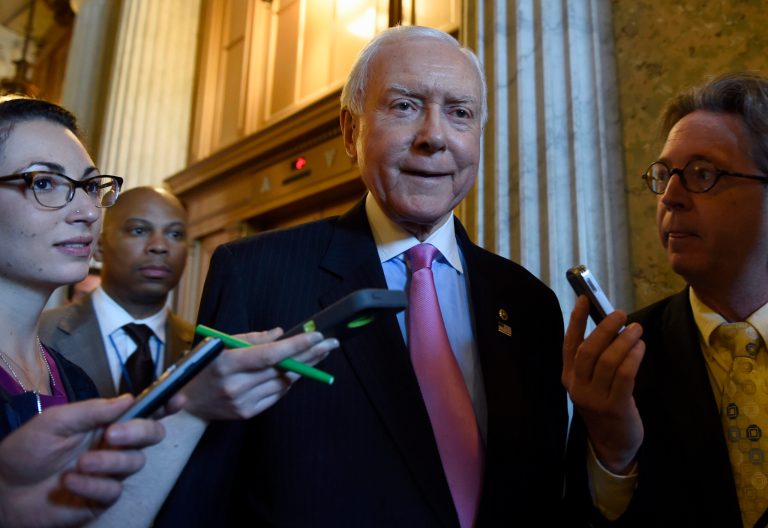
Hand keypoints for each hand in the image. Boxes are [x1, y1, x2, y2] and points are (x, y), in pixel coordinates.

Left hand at [0, 395, 164, 526]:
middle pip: (151, 435)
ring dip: (108, 462)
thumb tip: (129, 398)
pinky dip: (93, 485)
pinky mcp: (101, 498)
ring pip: (134, 463)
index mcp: (106, 422)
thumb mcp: (56, 420)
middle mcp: (114, 445)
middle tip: (112, 435)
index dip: (164, 404)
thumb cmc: (27, 449)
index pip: (143, 410)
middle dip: (139, 432)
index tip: (177, 398)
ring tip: (79, 464)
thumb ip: (93, 410)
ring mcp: (110, 472)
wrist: (3, 489)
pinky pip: (113, 490)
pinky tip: (70, 483)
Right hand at [180, 328, 338, 419]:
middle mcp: (236, 384)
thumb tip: (280, 334)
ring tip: (320, 354)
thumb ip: (251, 339)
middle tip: (330, 343)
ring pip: (283, 383)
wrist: (188, 403)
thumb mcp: (220, 344)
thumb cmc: (206, 366)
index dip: (296, 345)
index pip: (270, 354)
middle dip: (310, 354)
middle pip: (282, 369)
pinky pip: (276, 395)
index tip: (316, 336)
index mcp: (228, 363)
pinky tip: (299, 371)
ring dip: (305, 368)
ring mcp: (243, 402)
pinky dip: (289, 382)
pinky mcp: (247, 413)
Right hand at [562, 296, 644, 473]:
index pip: (569, 344)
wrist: (612, 444)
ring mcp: (594, 398)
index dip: (575, 320)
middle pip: (588, 350)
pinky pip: (624, 375)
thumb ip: (595, 360)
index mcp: (568, 377)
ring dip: (624, 341)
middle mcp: (577, 386)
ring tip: (636, 329)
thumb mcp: (591, 383)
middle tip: (620, 313)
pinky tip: (640, 348)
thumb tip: (609, 326)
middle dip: (604, 328)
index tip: (584, 299)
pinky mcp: (614, 406)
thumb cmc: (604, 405)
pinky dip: (633, 357)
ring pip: (608, 360)